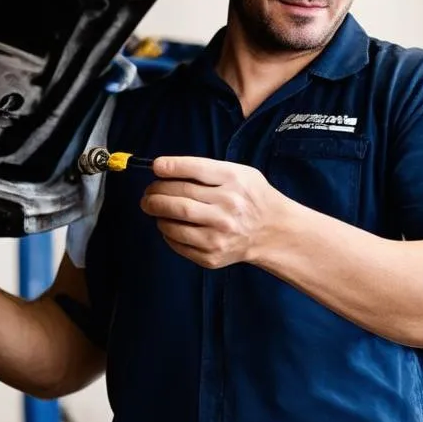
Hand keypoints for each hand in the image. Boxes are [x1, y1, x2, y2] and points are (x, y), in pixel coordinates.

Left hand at [140, 156, 282, 268]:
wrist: (274, 231)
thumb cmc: (252, 197)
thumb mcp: (241, 173)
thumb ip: (208, 170)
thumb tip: (166, 170)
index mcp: (234, 181)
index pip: (195, 169)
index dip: (170, 167)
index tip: (155, 166)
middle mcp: (227, 207)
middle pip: (179, 196)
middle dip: (155, 192)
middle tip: (148, 192)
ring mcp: (219, 233)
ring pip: (173, 220)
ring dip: (156, 212)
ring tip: (152, 206)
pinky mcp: (212, 255)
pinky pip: (177, 242)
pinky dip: (166, 231)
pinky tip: (168, 224)